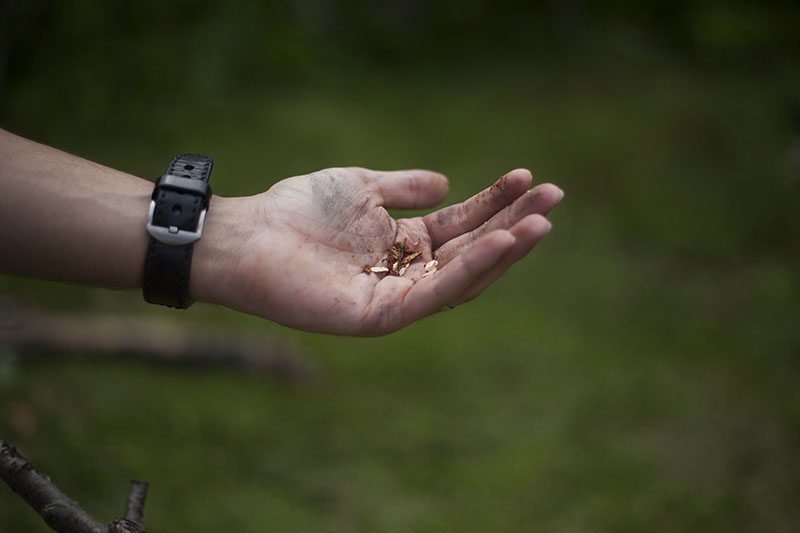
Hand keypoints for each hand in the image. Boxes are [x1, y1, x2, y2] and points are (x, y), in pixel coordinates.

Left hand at [195, 167, 562, 335]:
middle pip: (472, 250)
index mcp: (403, 243)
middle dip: (513, 223)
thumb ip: (404, 188)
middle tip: (553, 197)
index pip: (462, 224)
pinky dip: (469, 268)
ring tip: (539, 223)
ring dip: (504, 250)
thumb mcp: (361, 187)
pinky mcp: (382, 316)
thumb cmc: (298, 209)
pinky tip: (499, 242)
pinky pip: (435, 293)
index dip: (496, 202)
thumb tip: (448, 184)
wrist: (250, 235)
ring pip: (462, 277)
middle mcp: (407, 272)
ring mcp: (397, 298)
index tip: (529, 177)